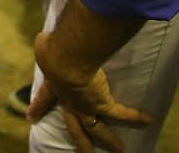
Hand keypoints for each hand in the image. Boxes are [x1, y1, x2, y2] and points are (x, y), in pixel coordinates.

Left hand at [30, 31, 151, 152]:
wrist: (64, 59)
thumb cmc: (52, 49)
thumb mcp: (44, 46)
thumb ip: (46, 44)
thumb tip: (44, 37)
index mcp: (53, 86)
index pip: (43, 98)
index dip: (37, 107)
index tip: (30, 117)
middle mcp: (69, 102)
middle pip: (74, 128)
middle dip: (79, 141)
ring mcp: (86, 107)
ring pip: (98, 130)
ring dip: (110, 140)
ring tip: (120, 150)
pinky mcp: (103, 105)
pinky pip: (122, 114)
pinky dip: (136, 117)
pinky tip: (148, 120)